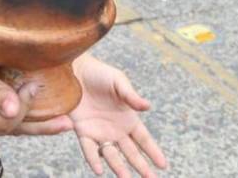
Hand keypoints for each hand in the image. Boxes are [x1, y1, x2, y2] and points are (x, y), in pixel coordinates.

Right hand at [0, 14, 49, 136]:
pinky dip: (19, 113)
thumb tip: (16, 110)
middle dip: (38, 125)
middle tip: (68, 123)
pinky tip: (38, 110)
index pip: (3, 122)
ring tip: (61, 120)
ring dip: (32, 121)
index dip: (23, 107)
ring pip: (6, 125)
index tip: (34, 85)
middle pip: (8, 129)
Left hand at [66, 55, 167, 176]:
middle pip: (131, 153)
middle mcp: (116, 130)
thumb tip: (147, 106)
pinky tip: (99, 170)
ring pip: (112, 155)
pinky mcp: (83, 131)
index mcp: (128, 119)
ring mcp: (100, 132)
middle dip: (141, 167)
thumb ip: (131, 96)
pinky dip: (94, 160)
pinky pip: (89, 149)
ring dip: (119, 168)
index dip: (153, 152)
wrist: (75, 70)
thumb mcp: (119, 82)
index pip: (144, 140)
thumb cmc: (100, 74)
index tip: (163, 165)